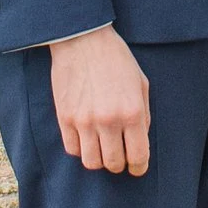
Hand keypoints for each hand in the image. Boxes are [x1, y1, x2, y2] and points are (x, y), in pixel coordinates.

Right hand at [49, 24, 150, 175]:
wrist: (83, 39)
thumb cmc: (116, 59)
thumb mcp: (141, 83)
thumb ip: (143, 115)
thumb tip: (139, 141)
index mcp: (132, 112)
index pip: (138, 157)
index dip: (139, 167)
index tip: (136, 167)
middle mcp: (108, 120)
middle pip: (113, 164)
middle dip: (119, 163)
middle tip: (119, 154)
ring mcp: (84, 121)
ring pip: (91, 162)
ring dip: (99, 159)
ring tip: (102, 147)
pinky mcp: (65, 118)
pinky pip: (72, 149)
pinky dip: (81, 148)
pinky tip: (86, 137)